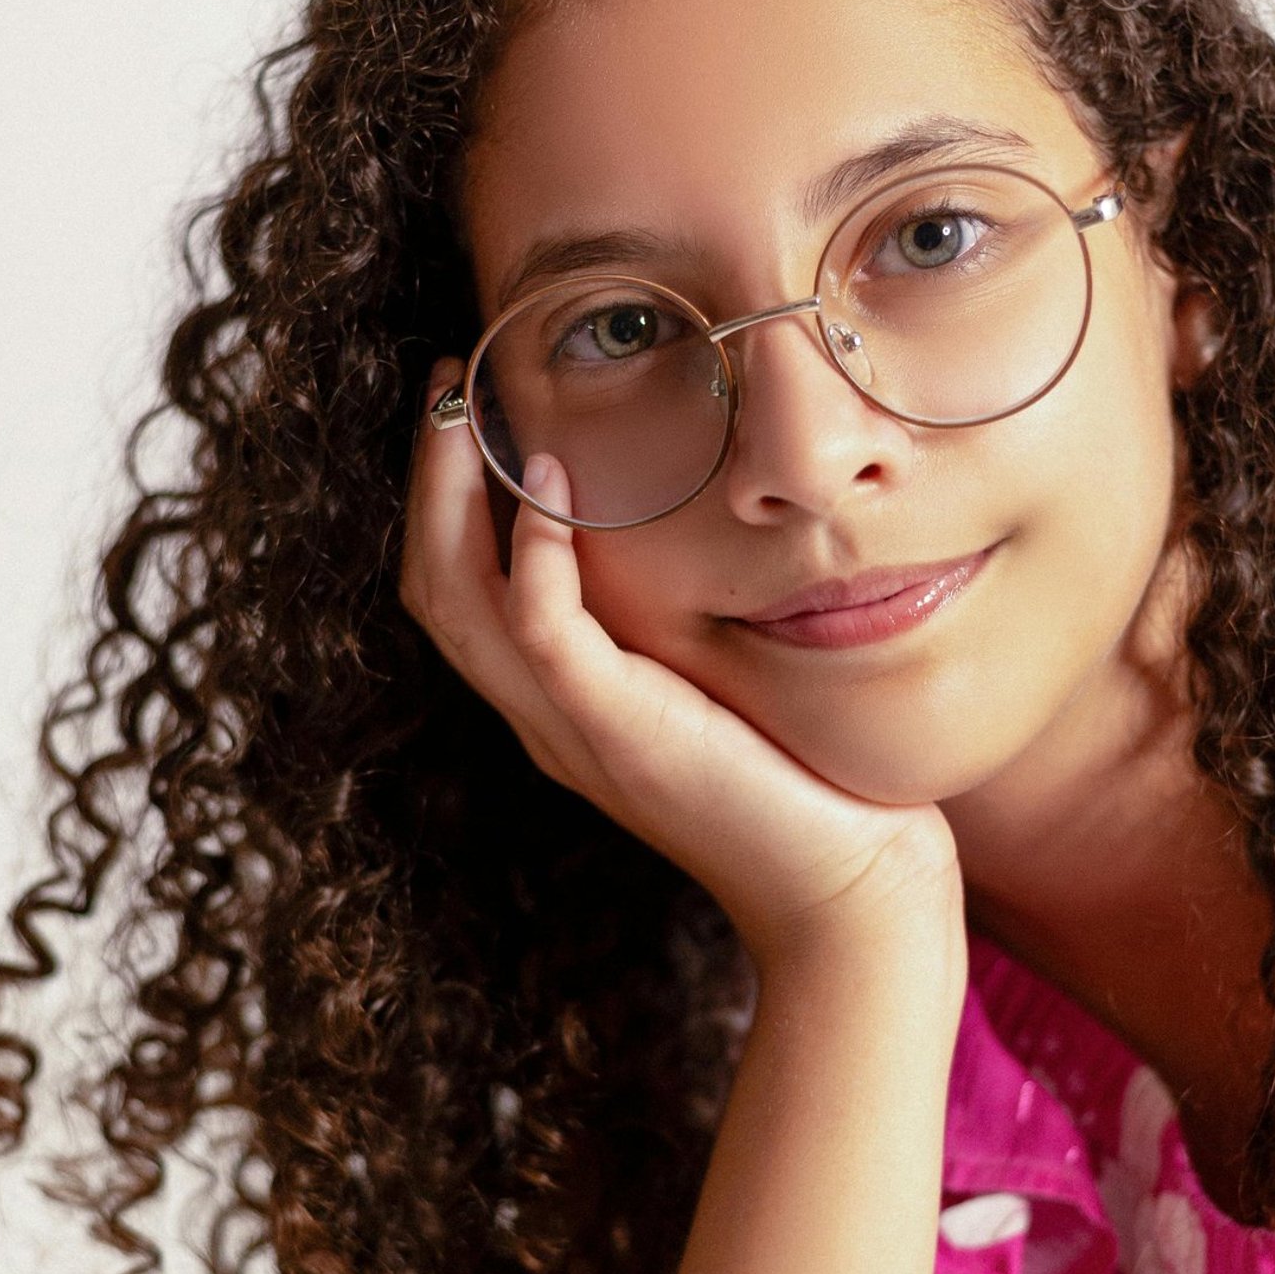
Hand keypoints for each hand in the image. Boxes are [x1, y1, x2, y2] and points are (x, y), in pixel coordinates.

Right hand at [399, 363, 963, 970]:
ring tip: (468, 408)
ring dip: (450, 492)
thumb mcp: (727, 685)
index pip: (460, 594)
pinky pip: (540, 626)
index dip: (445, 500)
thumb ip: (689, 624)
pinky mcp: (616, 732)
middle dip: (428, 477)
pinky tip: (554, 477)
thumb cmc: (808, 789)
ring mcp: (570, 731)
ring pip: (456, 599)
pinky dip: (533, 545)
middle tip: (448, 383)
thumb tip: (706, 527)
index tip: (468, 408)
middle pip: (433, 586)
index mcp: (562, 710)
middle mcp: (545, 721)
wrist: (846, 890)